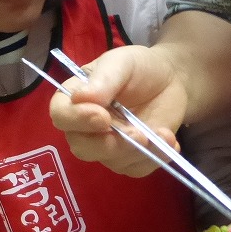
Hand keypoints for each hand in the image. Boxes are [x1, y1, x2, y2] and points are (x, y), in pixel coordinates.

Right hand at [47, 44, 186, 176]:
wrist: (169, 80)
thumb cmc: (138, 68)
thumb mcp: (122, 63)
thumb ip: (103, 79)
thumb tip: (80, 98)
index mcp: (75, 100)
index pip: (61, 116)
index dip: (77, 120)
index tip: (103, 116)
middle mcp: (84, 128)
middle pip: (82, 147)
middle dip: (110, 144)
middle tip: (138, 133)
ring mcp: (106, 147)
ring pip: (113, 161)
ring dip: (139, 150)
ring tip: (162, 132)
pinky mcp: (129, 159)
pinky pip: (137, 168)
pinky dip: (156, 156)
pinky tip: (168, 139)